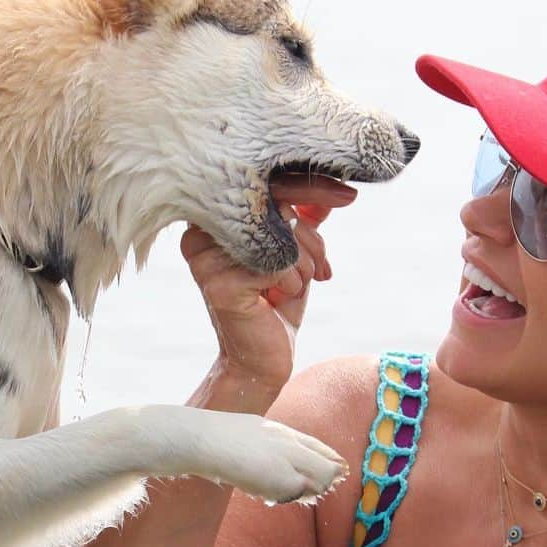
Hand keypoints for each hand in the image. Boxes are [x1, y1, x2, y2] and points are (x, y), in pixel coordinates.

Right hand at [181, 177, 355, 397]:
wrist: (262, 360)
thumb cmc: (276, 304)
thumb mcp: (294, 252)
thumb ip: (304, 216)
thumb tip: (331, 186)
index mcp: (212, 218)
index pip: (266, 185)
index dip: (310, 189)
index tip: (347, 196)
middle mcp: (198, 233)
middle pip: (275, 206)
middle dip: (310, 238)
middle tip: (320, 269)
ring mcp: (204, 258)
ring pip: (279, 234)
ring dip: (304, 263)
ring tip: (299, 285)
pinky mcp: (218, 283)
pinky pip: (276, 263)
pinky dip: (292, 280)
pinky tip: (283, 298)